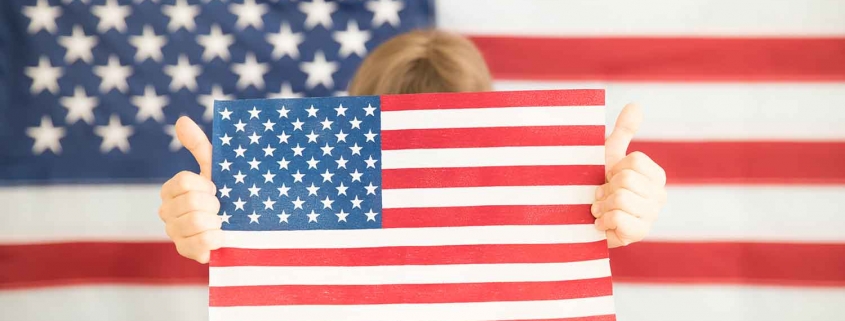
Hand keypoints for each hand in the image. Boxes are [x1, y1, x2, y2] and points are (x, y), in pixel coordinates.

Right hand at [158, 116, 223, 262]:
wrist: (241, 226)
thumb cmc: (227, 194)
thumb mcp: (215, 169)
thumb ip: (198, 146)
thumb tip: (182, 120)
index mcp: (171, 189)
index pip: (184, 181)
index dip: (206, 185)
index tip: (216, 189)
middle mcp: (166, 211)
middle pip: (192, 203)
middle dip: (215, 205)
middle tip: (222, 209)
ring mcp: (173, 233)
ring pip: (196, 222)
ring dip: (217, 222)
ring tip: (221, 223)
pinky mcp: (185, 252)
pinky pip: (200, 245)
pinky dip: (216, 241)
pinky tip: (221, 238)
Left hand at [592, 104, 666, 247]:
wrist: (583, 218)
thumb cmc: (597, 183)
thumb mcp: (608, 155)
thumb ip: (623, 132)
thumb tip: (635, 105)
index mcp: (656, 175)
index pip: (633, 161)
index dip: (612, 168)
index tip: (608, 177)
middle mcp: (660, 196)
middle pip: (625, 180)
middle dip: (603, 188)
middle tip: (600, 196)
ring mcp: (652, 217)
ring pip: (620, 199)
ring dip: (601, 205)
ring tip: (600, 210)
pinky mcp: (640, 235)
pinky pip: (619, 219)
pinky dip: (603, 222)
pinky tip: (602, 224)